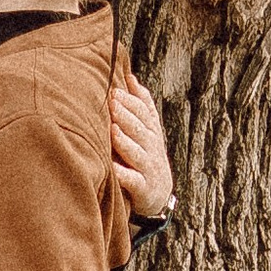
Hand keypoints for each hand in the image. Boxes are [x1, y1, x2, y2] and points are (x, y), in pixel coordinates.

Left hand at [110, 74, 173, 219]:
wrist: (158, 194)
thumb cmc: (146, 155)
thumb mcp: (148, 129)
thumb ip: (141, 104)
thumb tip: (130, 77)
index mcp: (151, 131)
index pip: (144, 112)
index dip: (130, 101)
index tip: (114, 91)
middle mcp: (152, 148)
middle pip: (140, 129)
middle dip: (126, 115)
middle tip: (112, 103)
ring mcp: (149, 168)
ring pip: (137, 153)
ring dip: (125, 142)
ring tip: (113, 130)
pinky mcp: (143, 188)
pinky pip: (134, 181)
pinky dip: (123, 175)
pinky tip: (112, 168)